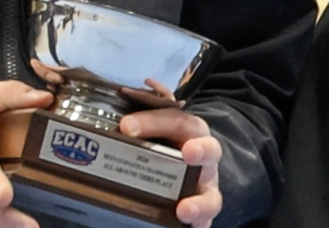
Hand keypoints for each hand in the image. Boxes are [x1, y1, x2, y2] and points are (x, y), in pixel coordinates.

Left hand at [121, 109, 222, 227]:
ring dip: (199, 203)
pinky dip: (198, 224)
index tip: (126, 126)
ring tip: (184, 210)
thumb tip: (116, 113)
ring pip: (212, 196)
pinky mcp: (204, 210)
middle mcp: (204, 159)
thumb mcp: (158, 126)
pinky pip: (206, 221)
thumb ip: (141, 121)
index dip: (153, 121)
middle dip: (200, 149)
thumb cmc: (167, 143)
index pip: (176, 120)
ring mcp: (207, 188)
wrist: (193, 166)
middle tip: (188, 153)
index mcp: (190, 132)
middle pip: (208, 150)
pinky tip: (186, 224)